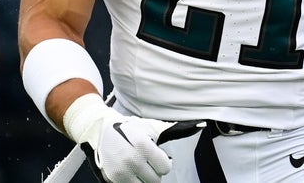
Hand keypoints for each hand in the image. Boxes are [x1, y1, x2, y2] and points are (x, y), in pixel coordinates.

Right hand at [64, 94, 203, 182]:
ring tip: (138, 166)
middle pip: (155, 180)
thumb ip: (174, 130)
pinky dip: (132, 181)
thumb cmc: (130, 128)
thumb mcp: (151, 127)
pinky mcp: (113, 179)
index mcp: (143, 145)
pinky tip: (129, 170)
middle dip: (153, 171)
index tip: (156, 157)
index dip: (162, 163)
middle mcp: (132, 159)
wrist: (101, 131)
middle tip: (145, 161)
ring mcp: (121, 171)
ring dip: (143, 178)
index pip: (164, 168)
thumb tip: (201, 125)